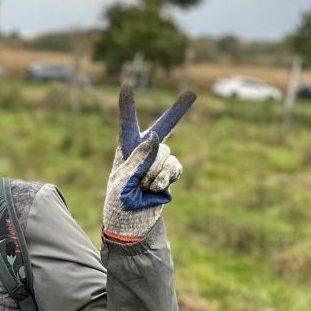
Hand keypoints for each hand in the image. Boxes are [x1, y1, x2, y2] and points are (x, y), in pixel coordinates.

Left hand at [102, 85, 194, 242]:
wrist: (130, 225)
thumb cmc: (118, 203)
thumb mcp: (121, 182)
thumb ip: (137, 159)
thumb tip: (155, 137)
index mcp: (126, 150)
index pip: (127, 125)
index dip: (128, 106)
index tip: (126, 86)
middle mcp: (145, 151)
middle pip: (164, 128)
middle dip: (179, 111)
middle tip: (192, 94)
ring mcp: (160, 161)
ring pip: (166, 155)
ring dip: (155, 173)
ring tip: (143, 188)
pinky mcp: (170, 173)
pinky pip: (175, 168)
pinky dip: (165, 179)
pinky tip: (156, 189)